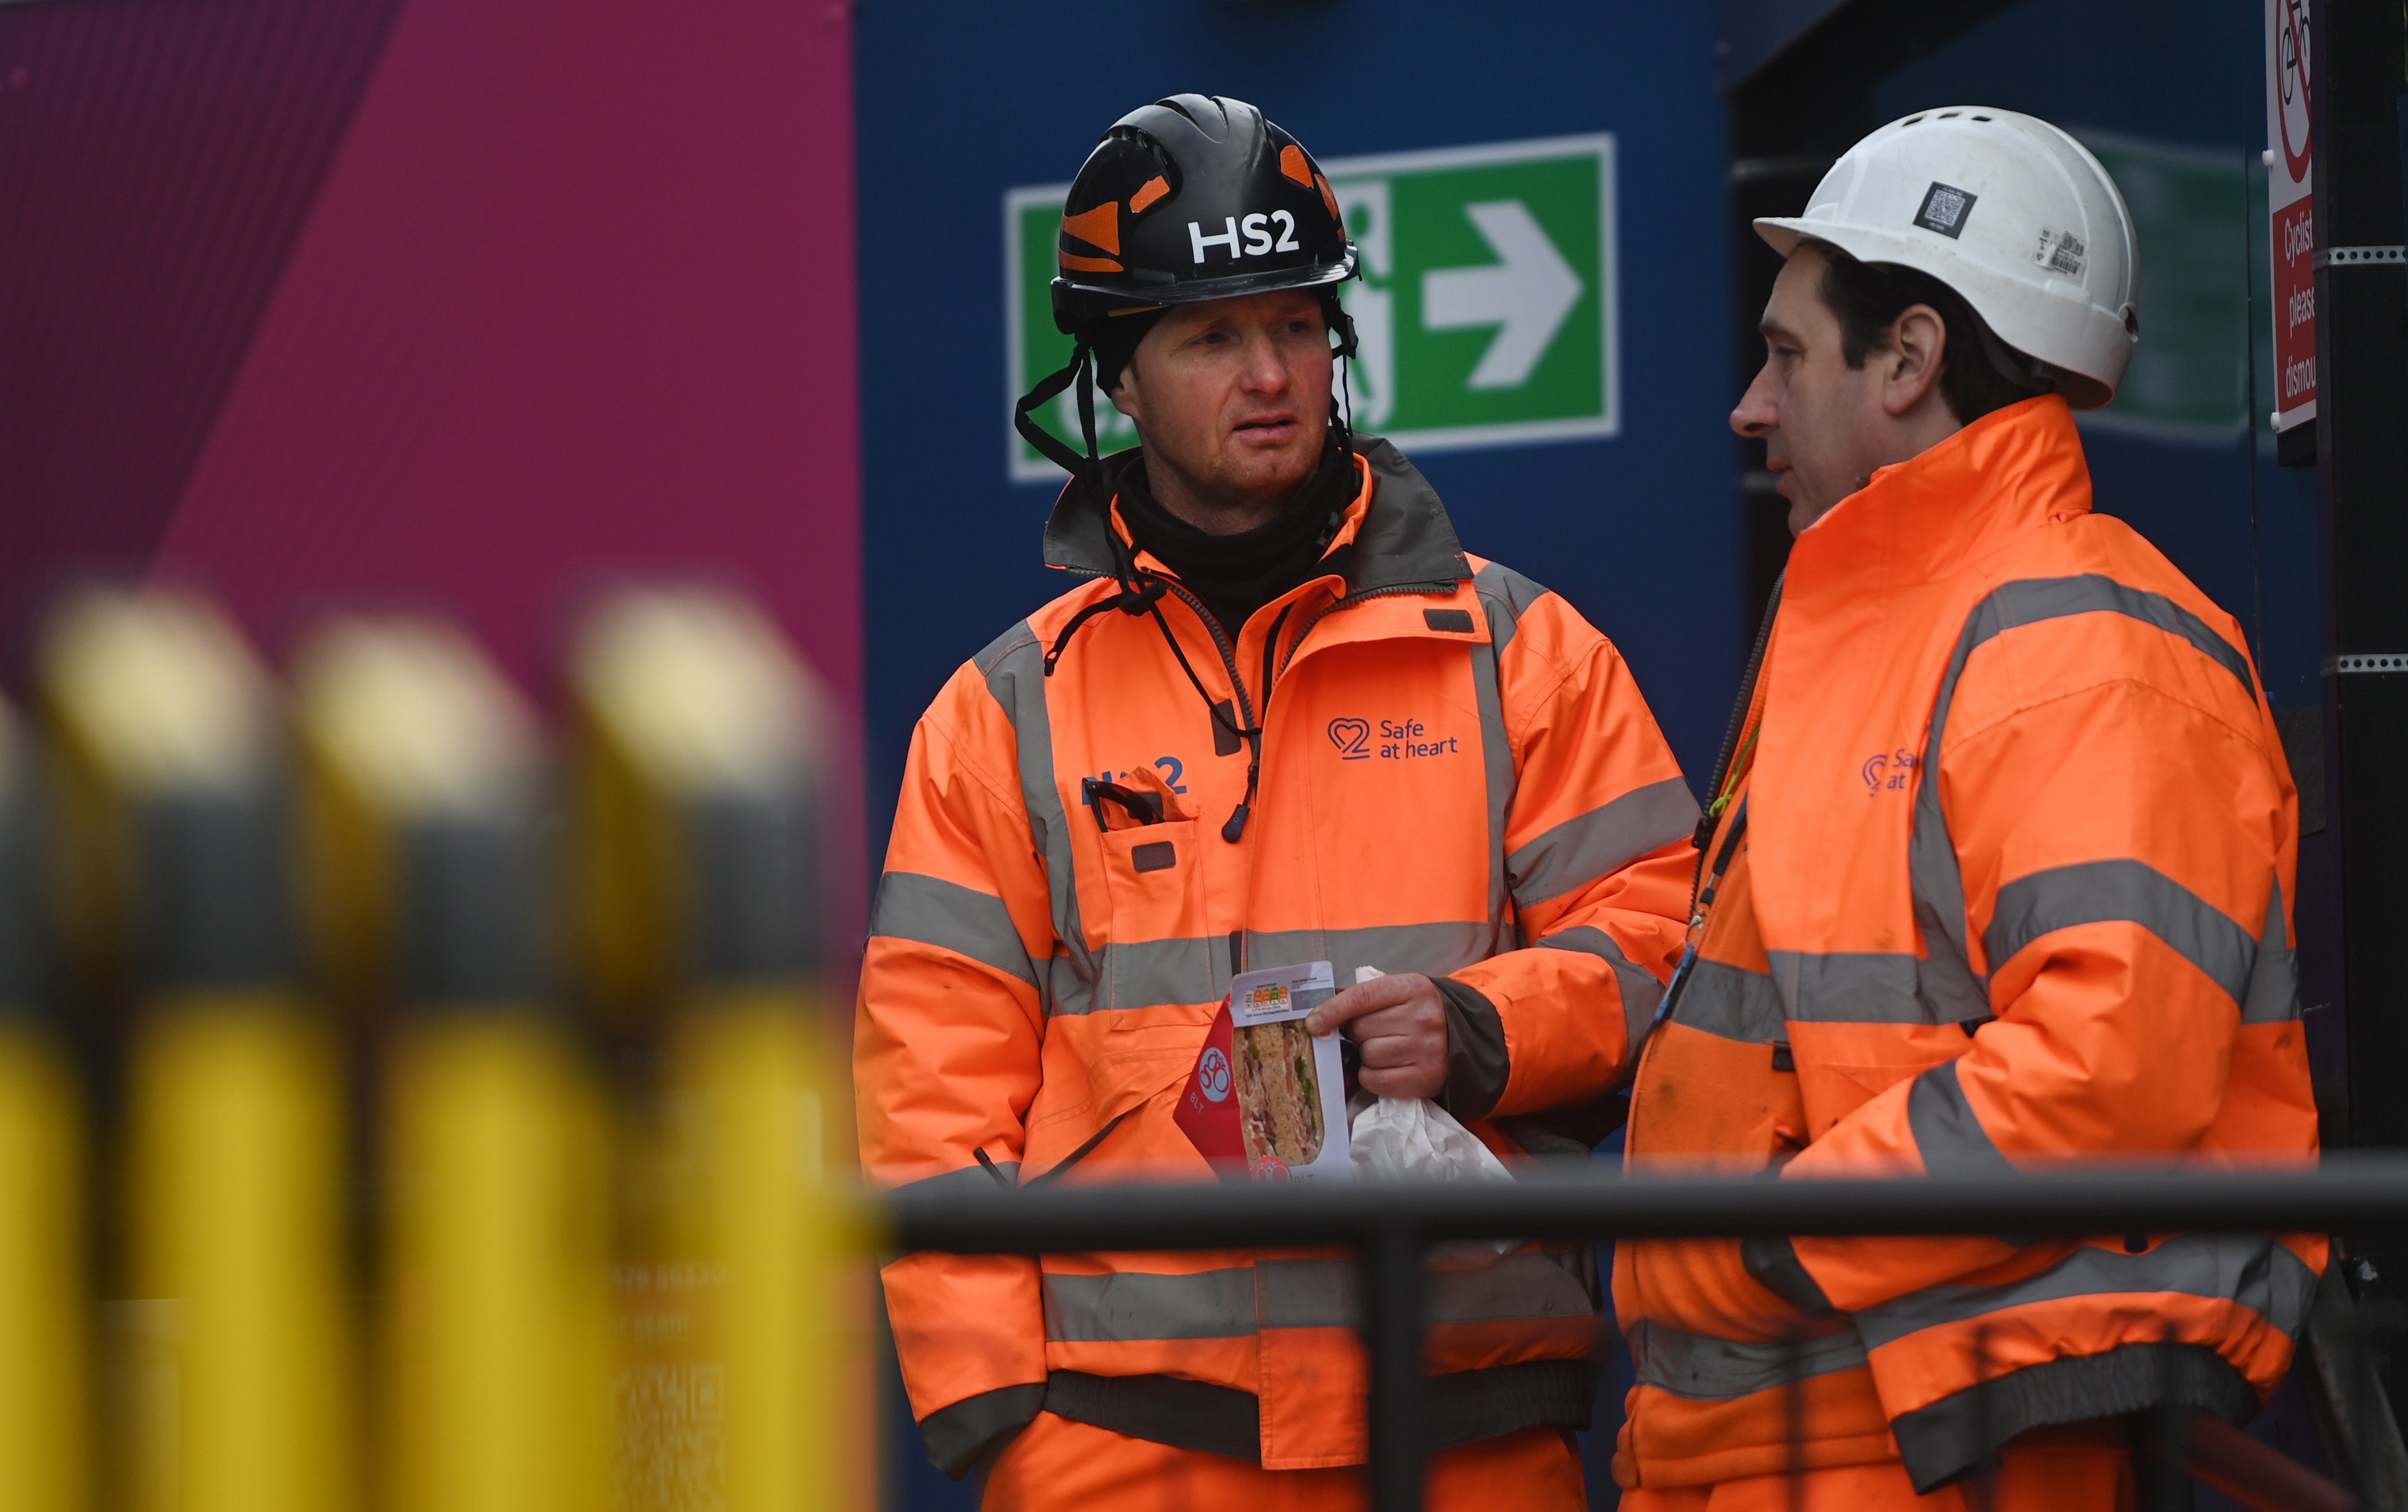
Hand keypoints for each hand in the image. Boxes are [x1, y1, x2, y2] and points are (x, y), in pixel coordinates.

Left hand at [1304, 972, 1448, 1100]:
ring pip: (1368, 1055)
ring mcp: (1426, 1049)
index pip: (1361, 997)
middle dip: (1358, 1034)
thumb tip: (1318, 1020)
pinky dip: (1372, 1077)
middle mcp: (1422, 1017)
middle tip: (1373, 1034)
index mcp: (1412, 988)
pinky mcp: (1425, 1078)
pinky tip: (1385, 1069)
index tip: (1313, 1024)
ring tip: (1384, 1051)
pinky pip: (1377, 1080)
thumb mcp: (1398, 994)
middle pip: (1361, 1029)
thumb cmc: (1417, 1013)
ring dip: (1367, 1056)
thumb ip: (1363, 1000)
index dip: (1332, 1011)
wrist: (1462, 1037)